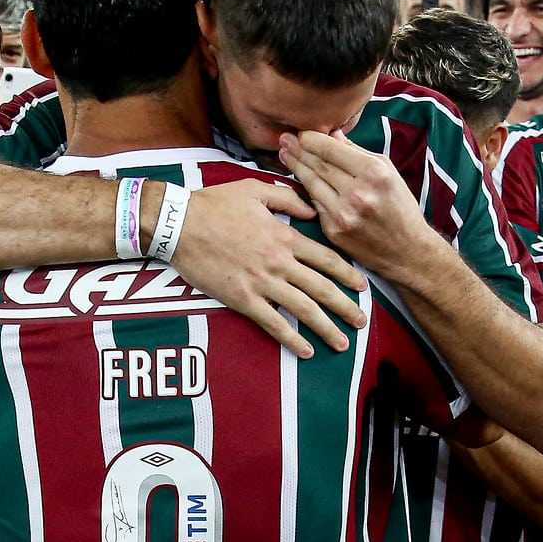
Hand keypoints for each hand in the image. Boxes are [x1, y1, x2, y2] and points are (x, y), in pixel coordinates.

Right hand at [166, 178, 369, 358]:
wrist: (179, 224)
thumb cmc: (215, 204)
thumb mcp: (255, 189)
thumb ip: (288, 198)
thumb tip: (313, 209)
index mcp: (285, 236)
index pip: (327, 259)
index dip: (349, 275)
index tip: (362, 287)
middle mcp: (279, 262)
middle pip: (323, 289)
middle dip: (347, 307)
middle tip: (362, 321)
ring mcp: (262, 283)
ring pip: (304, 309)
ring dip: (326, 328)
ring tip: (342, 343)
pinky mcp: (243, 299)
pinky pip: (273, 323)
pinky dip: (291, 339)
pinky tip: (306, 351)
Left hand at [278, 130, 435, 281]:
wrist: (407, 250)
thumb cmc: (399, 206)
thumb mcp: (388, 172)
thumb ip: (358, 152)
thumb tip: (332, 134)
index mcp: (374, 173)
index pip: (331, 149)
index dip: (311, 139)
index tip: (300, 132)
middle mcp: (357, 193)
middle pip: (318, 165)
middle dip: (298, 149)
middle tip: (284, 138)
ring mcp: (343, 214)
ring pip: (311, 184)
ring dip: (296, 167)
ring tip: (285, 154)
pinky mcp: (334, 231)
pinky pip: (315, 204)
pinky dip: (308, 190)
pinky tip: (300, 179)